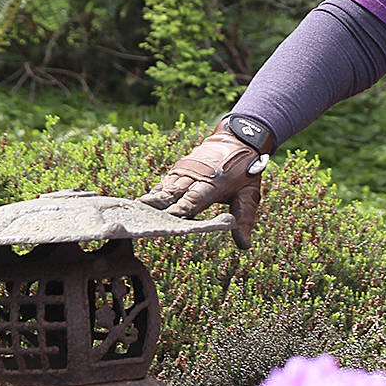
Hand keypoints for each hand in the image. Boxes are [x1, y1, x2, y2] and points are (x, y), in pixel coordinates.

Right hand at [138, 127, 269, 249]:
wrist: (238, 139)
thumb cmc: (245, 171)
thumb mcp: (249, 194)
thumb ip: (245, 218)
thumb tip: (244, 245)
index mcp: (213, 184)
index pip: (194, 200)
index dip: (180, 210)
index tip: (167, 220)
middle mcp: (196, 176)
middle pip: (174, 193)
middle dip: (158, 207)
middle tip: (143, 220)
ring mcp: (186, 170)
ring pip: (166, 187)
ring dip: (152, 200)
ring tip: (135, 212)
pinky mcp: (179, 168)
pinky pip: (164, 182)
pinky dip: (154, 192)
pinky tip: (141, 203)